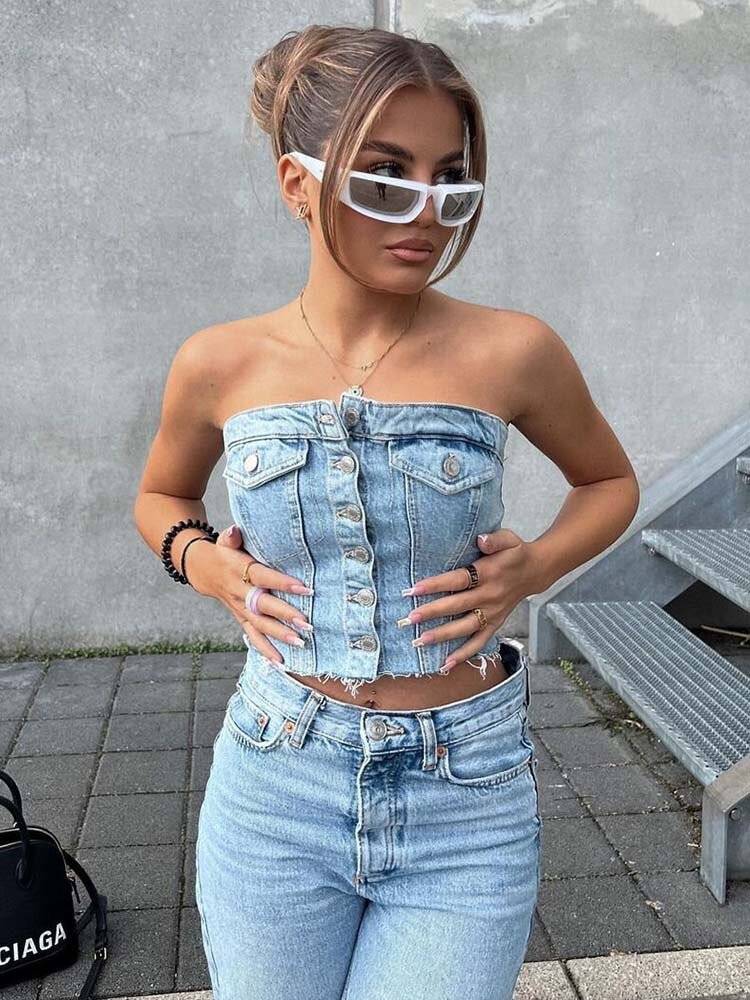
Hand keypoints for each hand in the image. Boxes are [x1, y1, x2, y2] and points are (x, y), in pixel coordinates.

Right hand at [187, 523, 313, 665]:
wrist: (202, 570)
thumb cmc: (224, 553)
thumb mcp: (224, 542)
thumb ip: (231, 537)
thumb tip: (234, 530)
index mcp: (239, 571)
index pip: (264, 578)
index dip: (283, 583)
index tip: (305, 589)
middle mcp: (239, 593)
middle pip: (263, 606)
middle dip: (285, 615)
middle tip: (307, 623)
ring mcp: (240, 609)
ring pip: (259, 625)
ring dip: (280, 636)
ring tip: (300, 644)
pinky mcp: (240, 619)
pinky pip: (252, 637)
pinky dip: (265, 651)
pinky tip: (281, 663)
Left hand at [399, 529, 543, 673]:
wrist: (536, 571)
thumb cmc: (515, 552)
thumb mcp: (509, 538)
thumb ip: (494, 539)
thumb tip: (480, 539)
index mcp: (489, 573)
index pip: (459, 580)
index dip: (436, 585)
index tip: (413, 590)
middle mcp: (490, 595)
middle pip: (457, 606)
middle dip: (432, 613)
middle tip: (408, 619)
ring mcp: (493, 613)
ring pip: (465, 627)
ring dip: (442, 636)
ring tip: (420, 641)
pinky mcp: (495, 623)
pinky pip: (479, 642)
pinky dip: (463, 655)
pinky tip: (445, 665)